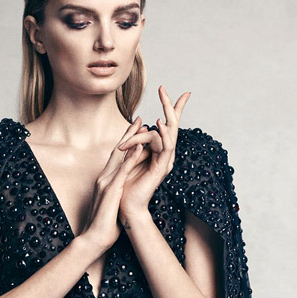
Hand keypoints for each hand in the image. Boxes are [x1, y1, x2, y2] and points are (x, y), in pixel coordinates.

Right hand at [79, 121, 147, 252]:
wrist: (94, 238)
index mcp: (105, 181)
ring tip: (143, 127)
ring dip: (131, 140)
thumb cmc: (104, 225)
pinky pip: (123, 170)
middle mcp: (103, 178)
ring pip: (119, 156)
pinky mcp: (111, 189)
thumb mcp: (111, 204)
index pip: (116, 158)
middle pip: (117, 151)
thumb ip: (116, 194)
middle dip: (129, 135)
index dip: (126, 143)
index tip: (135, 132)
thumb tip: (123, 191)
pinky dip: (131, 157)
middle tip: (139, 120)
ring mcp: (106, 182)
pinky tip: (140, 147)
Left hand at [116, 85, 190, 219]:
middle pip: (172, 126)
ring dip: (157, 121)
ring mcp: (164, 161)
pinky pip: (165, 147)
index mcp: (157, 152)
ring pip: (166, 134)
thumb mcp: (126, 158)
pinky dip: (162, 134)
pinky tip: (157, 123)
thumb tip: (139, 122)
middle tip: (163, 89)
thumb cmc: (124, 187)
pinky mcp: (161, 168)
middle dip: (169, 105)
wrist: (126, 208)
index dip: (170, 108)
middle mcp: (164, 155)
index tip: (168, 90)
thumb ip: (133, 142)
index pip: (166, 126)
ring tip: (154, 112)